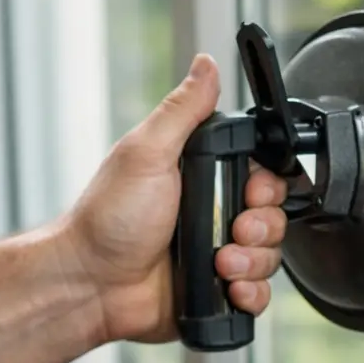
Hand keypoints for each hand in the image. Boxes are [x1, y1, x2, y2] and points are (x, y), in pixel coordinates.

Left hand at [59, 54, 289, 344]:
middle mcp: (214, 215)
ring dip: (254, 262)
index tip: (250, 193)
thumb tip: (204, 65)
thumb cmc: (107, 218)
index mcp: (203, 178)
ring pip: (270, 257)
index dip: (266, 186)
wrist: (90, 284)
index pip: (262, 176)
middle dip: (262, 226)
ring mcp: (217, 255)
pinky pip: (258, 297)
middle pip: (274, 217)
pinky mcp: (217, 293)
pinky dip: (251, 296)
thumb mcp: (146, 153)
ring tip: (220, 264)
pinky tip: (229, 289)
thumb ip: (183, 110)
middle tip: (234, 230)